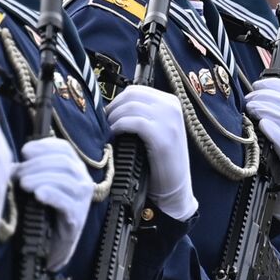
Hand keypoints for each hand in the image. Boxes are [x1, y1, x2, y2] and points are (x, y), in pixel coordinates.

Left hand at [14, 138, 88, 271]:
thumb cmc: (39, 212)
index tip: (25, 152)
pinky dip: (52, 195)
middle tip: (18, 175)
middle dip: (37, 165)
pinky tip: (38, 195)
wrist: (48, 247)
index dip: (44, 147)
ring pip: (66, 180)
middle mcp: (83, 181)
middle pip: (64, 162)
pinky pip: (67, 202)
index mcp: (74, 169)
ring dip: (41, 178)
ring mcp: (82, 200)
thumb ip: (26, 171)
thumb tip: (8, 163)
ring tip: (24, 184)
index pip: (64, 149)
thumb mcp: (33, 186)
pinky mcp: (77, 217)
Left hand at [105, 86, 196, 219]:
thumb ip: (140, 114)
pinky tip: (114, 135)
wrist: (175, 189)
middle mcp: (173, 107)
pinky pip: (133, 122)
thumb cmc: (159, 161)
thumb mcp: (154, 130)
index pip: (135, 90)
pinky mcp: (163, 137)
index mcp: (171, 102)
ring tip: (109, 131)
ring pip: (131, 106)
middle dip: (113, 108)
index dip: (116, 101)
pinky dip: (118, 126)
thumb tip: (109, 106)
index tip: (107, 115)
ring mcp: (169, 121)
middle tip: (104, 124)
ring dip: (114, 118)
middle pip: (131, 95)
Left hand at [245, 78, 279, 223]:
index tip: (258, 84)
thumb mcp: (278, 134)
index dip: (276, 85)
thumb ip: (272, 116)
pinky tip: (263, 125)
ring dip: (268, 110)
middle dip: (267, 97)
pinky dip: (275, 132)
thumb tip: (251, 98)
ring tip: (252, 108)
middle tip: (249, 99)